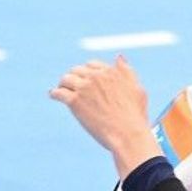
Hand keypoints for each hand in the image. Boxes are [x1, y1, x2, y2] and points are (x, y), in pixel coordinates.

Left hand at [49, 55, 159, 178]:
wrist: (127, 133)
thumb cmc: (136, 116)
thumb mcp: (137, 89)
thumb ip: (127, 72)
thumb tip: (119, 57)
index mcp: (112, 72)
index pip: (93, 65)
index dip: (87, 71)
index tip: (85, 78)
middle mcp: (97, 76)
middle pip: (77, 70)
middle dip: (74, 76)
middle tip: (71, 84)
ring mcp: (85, 88)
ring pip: (66, 79)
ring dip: (63, 83)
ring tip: (61, 88)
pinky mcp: (74, 101)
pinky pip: (59, 93)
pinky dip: (55, 93)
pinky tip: (54, 95)